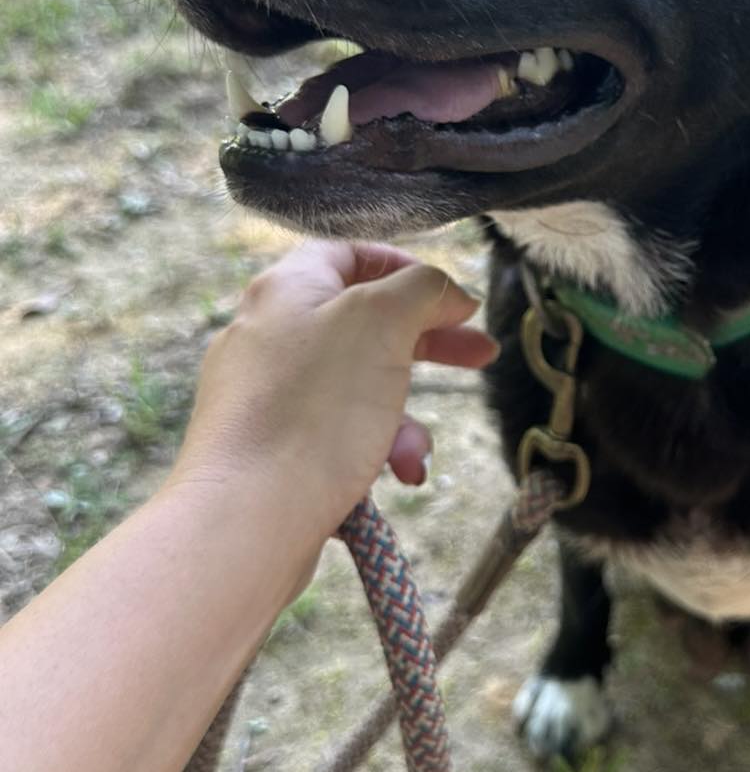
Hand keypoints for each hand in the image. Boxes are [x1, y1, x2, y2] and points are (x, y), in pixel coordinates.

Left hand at [168, 241, 497, 549]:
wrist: (248, 516)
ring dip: (402, 417)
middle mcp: (267, 333)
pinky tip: (390, 476)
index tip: (452, 298)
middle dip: (427, 343)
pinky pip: (333, 435)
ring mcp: (263, 393)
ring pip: (356, 387)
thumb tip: (447, 291)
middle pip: (363, 322)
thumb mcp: (384, 321)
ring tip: (415, 453)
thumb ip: (423, 289)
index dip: (407, 269)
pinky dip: (370, 449)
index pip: (350, 255)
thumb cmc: (315, 411)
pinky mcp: (267, 448)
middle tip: (480, 355)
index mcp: (288, 288)